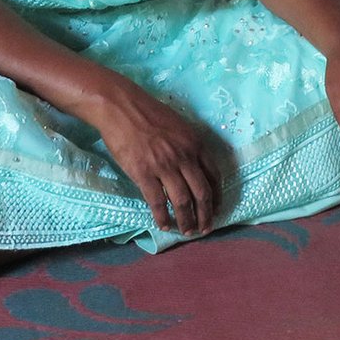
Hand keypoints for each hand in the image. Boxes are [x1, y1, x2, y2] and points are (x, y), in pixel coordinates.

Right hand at [91, 84, 221, 235]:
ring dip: (187, 220)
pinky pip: (157, 201)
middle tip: (205, 229)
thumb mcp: (180, 126)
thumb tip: (194, 168)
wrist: (122, 107)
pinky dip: (162, 216)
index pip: (214, 176)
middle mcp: (185, 156)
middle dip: (206, 215)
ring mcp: (165, 166)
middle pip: (202, 193)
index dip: (217, 196)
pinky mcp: (144, 173)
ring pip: (183, 201)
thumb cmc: (150, 114)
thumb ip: (189, 147)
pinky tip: (163, 224)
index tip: (217, 209)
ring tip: (187, 231)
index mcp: (196, 144)